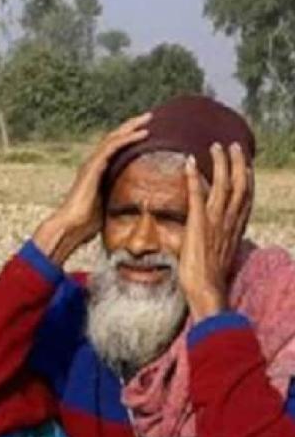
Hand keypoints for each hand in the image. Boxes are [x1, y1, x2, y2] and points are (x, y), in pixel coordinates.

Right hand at [33, 113, 151, 264]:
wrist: (70, 227)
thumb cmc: (86, 223)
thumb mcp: (108, 207)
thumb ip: (118, 199)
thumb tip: (136, 206)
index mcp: (97, 172)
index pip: (114, 149)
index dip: (128, 138)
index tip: (147, 131)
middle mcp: (93, 164)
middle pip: (114, 138)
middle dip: (131, 126)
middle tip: (150, 117)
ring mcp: (91, 165)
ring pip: (113, 138)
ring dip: (131, 127)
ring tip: (148, 119)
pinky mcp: (93, 168)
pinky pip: (112, 147)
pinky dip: (128, 139)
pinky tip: (142, 134)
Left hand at [180, 142, 252, 320]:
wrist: (206, 290)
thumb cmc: (208, 278)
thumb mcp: (216, 254)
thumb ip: (214, 240)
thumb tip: (206, 236)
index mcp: (236, 227)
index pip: (246, 197)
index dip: (247, 178)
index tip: (245, 164)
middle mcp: (230, 221)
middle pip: (240, 184)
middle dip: (238, 163)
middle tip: (233, 146)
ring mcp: (216, 221)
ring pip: (223, 184)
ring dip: (220, 163)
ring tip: (215, 146)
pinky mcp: (199, 224)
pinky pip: (197, 195)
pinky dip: (194, 177)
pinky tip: (189, 163)